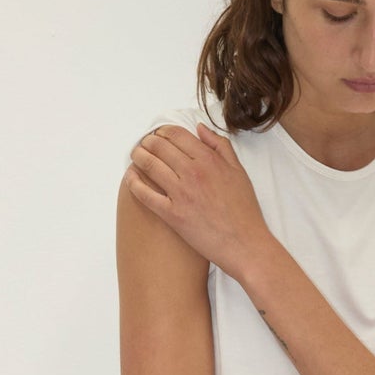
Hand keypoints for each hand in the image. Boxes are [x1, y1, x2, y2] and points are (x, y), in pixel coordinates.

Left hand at [124, 122, 268, 279]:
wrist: (245, 245)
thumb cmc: (244, 211)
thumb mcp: (239, 171)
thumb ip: (220, 146)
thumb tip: (200, 129)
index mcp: (209, 160)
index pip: (176, 135)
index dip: (162, 132)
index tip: (158, 135)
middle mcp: (193, 173)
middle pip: (159, 147)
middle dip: (147, 142)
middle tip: (143, 144)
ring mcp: (181, 194)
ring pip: (149, 166)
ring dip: (138, 157)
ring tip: (135, 156)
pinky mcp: (172, 215)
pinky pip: (145, 195)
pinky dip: (134, 183)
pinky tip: (130, 178)